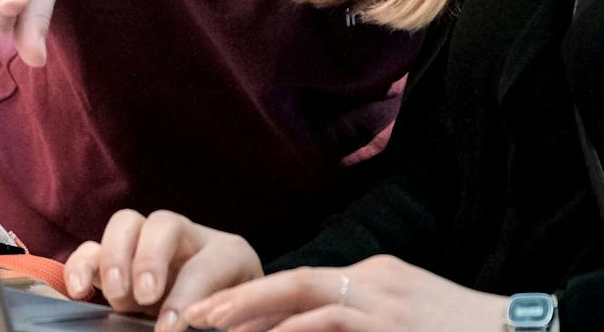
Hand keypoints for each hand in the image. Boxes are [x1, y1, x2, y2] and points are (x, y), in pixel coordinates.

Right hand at [65, 209, 262, 330]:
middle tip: (143, 298)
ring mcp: (149, 246)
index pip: (206, 265)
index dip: (185, 297)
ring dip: (114, 259)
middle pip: (164, 224)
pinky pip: (91, 249)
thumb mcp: (232, 318)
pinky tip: (78, 293)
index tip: (168, 329)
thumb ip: (214, 317)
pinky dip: (80, 266)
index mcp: (227, 255)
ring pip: (125, 224)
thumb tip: (177, 326)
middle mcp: (187, 240)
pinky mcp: (118, 262)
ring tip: (115, 295)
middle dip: (149, 260)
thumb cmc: (232, 320)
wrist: (224, 314)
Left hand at [185, 256, 507, 331]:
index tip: (218, 315)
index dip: (259, 299)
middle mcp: (377, 279)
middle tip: (195, 318)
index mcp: (378, 277)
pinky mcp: (395, 323)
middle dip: (241, 300)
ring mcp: (387, 300)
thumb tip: (313, 330)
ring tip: (211, 331)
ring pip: (304, 300)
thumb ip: (365, 321)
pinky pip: (331, 324)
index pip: (306, 283)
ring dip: (253, 316)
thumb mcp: (408, 320)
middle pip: (295, 282)